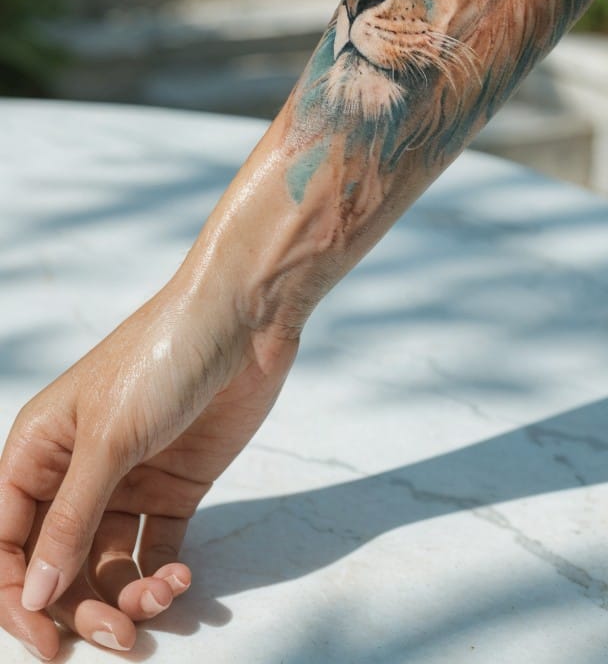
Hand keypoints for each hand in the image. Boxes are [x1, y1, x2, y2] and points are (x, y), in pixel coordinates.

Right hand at [0, 270, 296, 658]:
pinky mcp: (175, 485)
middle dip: (82, 607)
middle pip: (58, 564)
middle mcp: (74, 470)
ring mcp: (126, 480)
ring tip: (164, 599)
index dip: (17, 598)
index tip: (48, 644)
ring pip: (107, 566)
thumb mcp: (111, 438)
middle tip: (121, 636)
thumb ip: (72, 520)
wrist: (244, 317)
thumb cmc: (162, 357)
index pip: (6, 542)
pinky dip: (164, 577)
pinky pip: (155, 550)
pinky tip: (183, 583)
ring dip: (129, 597)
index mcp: (37, 450)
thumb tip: (34, 596)